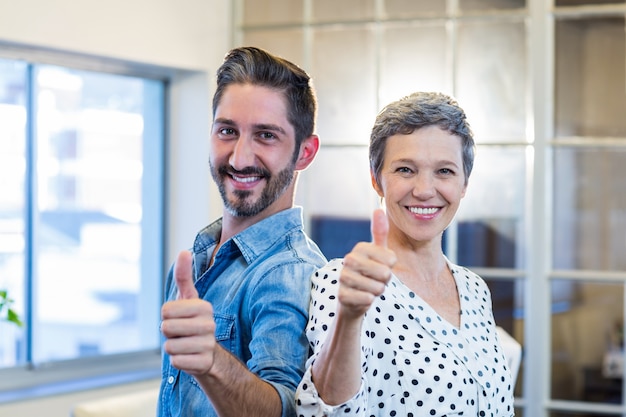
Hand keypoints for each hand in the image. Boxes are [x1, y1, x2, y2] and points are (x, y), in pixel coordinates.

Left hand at [161, 250, 216, 374]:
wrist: (209, 355)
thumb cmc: (193, 322)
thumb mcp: (189, 299)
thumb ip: (184, 276)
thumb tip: (184, 251)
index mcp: (204, 307)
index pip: (165, 310)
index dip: (167, 316)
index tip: (179, 318)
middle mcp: (209, 324)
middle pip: (166, 328)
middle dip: (168, 333)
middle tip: (181, 333)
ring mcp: (208, 344)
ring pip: (169, 346)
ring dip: (172, 347)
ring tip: (185, 345)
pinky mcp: (204, 363)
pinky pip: (176, 362)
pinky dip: (178, 361)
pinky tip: (189, 357)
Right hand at [337, 209, 395, 319]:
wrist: (352, 298)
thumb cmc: (369, 272)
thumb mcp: (377, 252)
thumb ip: (380, 232)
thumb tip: (378, 209)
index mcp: (360, 248)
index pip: (391, 259)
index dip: (390, 267)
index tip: (380, 266)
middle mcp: (349, 259)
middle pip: (385, 273)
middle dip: (385, 280)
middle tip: (375, 279)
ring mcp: (344, 277)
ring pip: (377, 288)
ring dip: (377, 291)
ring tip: (368, 288)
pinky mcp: (342, 295)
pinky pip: (367, 299)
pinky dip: (369, 301)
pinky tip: (361, 297)